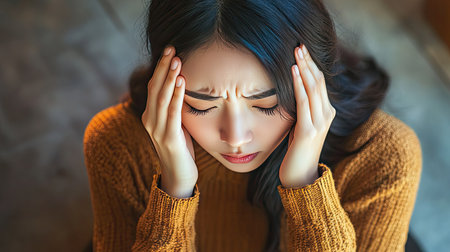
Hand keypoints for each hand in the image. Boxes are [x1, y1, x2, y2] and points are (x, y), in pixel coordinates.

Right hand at [141, 45, 197, 197]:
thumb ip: (174, 108)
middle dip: (163, 67)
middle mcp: (150, 121)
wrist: (179, 176)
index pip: (153, 87)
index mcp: (150, 116)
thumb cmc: (180, 149)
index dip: (160, 68)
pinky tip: (181, 82)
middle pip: (155, 88)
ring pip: (161, 98)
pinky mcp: (168, 138)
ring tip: (177, 60)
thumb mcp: (175, 124)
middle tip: (171, 48)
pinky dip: (176, 96)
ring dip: (169, 77)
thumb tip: (183, 87)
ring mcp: (157, 130)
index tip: (169, 51)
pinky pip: (172, 112)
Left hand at [279, 44, 335, 187]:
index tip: (302, 51)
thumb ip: (302, 110)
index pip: (320, 84)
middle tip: (299, 45)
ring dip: (304, 68)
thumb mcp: (301, 125)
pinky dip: (298, 84)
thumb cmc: (298, 151)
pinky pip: (304, 101)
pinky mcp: (308, 129)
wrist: (301, 177)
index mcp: (326, 113)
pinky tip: (293, 71)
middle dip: (308, 61)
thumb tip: (294, 92)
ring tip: (296, 52)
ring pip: (313, 88)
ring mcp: (319, 122)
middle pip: (319, 81)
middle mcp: (327, 115)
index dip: (312, 66)